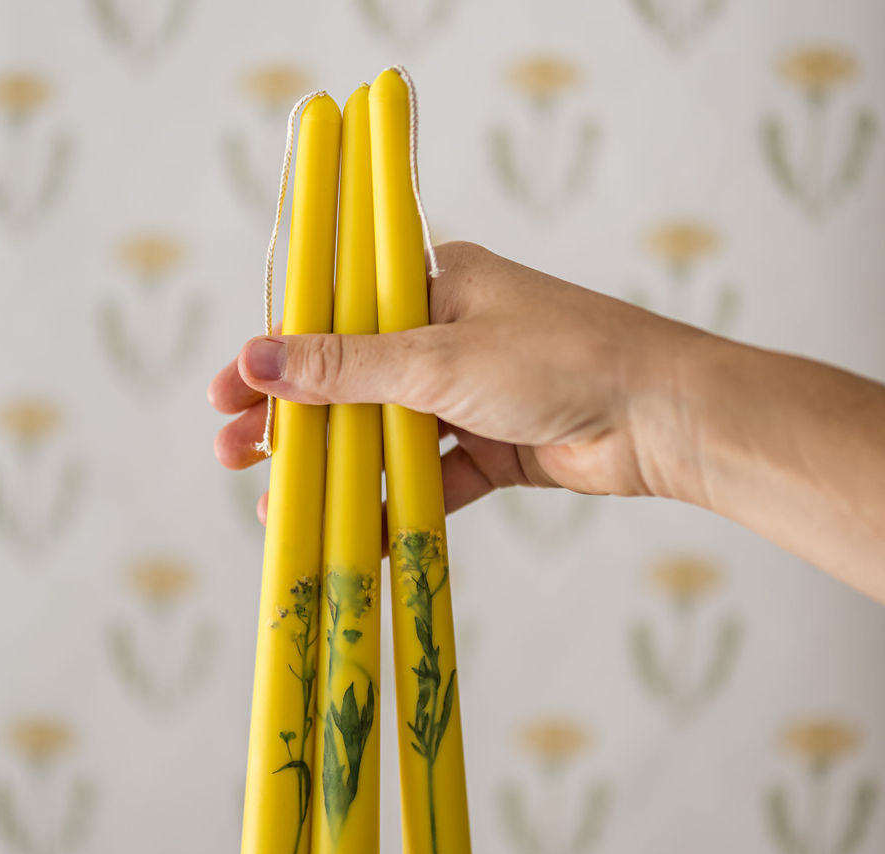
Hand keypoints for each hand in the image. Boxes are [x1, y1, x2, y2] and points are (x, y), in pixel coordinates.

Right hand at [208, 241, 698, 518]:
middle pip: (348, 380)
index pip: (332, 316)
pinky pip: (429, 475)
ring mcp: (468, 395)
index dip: (274, 355)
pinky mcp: (491, 447)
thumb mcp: (438, 358)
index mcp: (432, 287)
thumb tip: (259, 360)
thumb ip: (346, 366)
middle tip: (232, 453)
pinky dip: (393, 502)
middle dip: (291, 420)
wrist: (662, 418)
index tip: (225, 391)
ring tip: (277, 501)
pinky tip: (348, 532)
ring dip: (334, 465)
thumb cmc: (559, 360)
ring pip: (383, 433)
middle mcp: (446, 336)